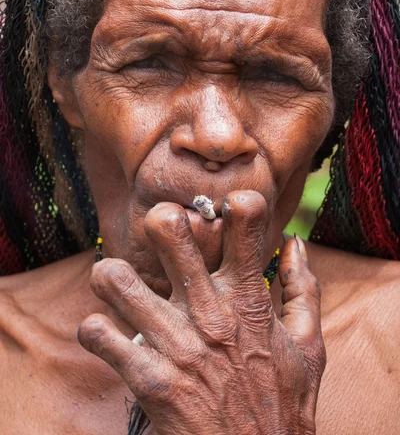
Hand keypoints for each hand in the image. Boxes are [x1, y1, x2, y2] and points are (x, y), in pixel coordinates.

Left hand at [78, 191, 325, 434]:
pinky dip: (95, 331)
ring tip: (114, 283)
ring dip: (110, 277)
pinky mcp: (150, 380)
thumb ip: (303, 289)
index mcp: (249, 300)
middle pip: (170, 233)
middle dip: (158, 221)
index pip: (246, 227)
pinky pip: (99, 336)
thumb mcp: (308, 346)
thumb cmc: (283, 405)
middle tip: (155, 232)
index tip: (222, 208)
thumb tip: (295, 241)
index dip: (234, 203)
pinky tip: (106, 335)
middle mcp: (211, 313)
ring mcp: (177, 345)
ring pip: (117, 280)